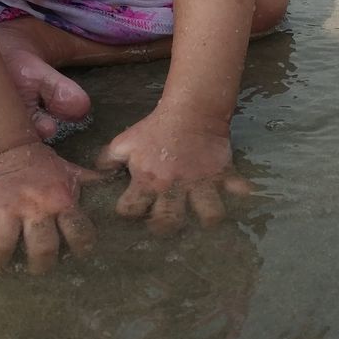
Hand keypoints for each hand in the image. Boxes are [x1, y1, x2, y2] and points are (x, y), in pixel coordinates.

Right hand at [0, 141, 100, 273]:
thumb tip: (113, 183)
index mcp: (59, 200)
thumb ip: (89, 182)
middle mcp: (34, 208)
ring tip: (0, 264)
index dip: (81, 247)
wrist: (5, 146)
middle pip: (42, 249)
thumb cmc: (41, 164)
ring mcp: (4, 211)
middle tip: (38, 266)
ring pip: (1, 248)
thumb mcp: (68, 171)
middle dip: (42, 264)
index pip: (79, 232)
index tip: (78, 255)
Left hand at [95, 106, 250, 234]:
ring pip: (209, 214)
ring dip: (208, 219)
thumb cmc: (154, 128)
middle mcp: (173, 187)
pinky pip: (238, 192)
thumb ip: (108, 160)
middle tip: (167, 223)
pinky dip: (242, 198)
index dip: (128, 212)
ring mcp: (200, 183)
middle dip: (165, 228)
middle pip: (169, 223)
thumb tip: (96, 176)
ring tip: (204, 219)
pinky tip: (241, 202)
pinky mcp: (223, 175)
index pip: (130, 210)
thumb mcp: (126, 141)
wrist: (190, 110)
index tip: (132, 209)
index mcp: (147, 180)